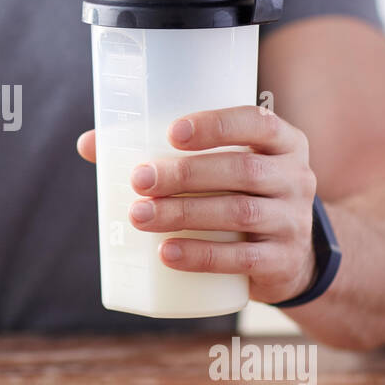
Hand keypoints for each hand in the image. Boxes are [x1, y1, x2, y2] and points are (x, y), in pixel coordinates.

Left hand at [76, 106, 317, 304]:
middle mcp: (295, 177)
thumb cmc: (238, 196)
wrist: (291, 258)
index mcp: (282, 142)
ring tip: (139, 217)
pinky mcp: (282, 261)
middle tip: (139, 180)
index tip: (172, 133)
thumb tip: (90, 143)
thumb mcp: (219, 169)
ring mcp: (293, 221)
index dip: (217, 125)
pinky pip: (244, 258)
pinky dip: (203, 257)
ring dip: (185, 214)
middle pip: (242, 169)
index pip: (257, 122)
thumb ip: (162, 152)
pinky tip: (168, 254)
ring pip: (240, 212)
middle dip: (185, 174)